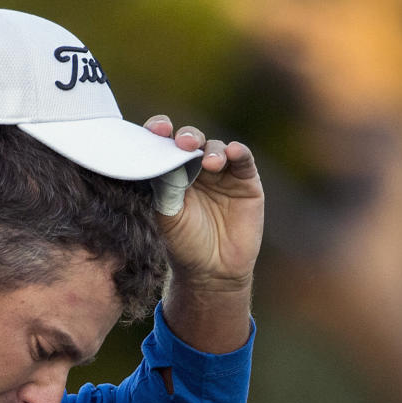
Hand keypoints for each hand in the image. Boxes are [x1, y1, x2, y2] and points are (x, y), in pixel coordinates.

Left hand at [144, 117, 264, 286]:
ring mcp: (222, 173)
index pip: (165, 144)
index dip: (160, 132)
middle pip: (192, 140)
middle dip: (187, 137)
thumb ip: (164, 187)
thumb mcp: (168, 216)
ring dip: (212, 151)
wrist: (213, 272)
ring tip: (209, 164)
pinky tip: (233, 152)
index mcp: (172, 173)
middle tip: (184, 143)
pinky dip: (238, 152)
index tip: (156, 130)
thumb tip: (159, 156)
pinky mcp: (245, 180)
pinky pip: (243, 158)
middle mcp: (196, 168)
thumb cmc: (185, 245)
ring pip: (216, 147)